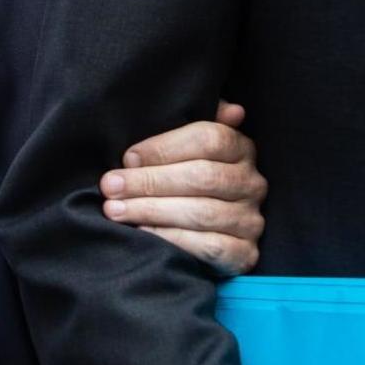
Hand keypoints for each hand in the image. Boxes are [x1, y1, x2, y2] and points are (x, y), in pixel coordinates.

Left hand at [99, 101, 266, 273]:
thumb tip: (233, 110)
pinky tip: (143, 232)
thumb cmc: (183, 178)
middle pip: (202, 177)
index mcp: (241, 149)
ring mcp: (251, 220)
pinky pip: (209, 247)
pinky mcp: (245, 254)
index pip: (210, 139)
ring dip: (152, 211)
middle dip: (149, 181)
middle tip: (111, 187)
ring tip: (116, 210)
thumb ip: (194, 121)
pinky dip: (172, 239)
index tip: (128, 157)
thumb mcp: (186, 146)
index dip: (165, 147)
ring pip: (202, 213)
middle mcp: (252, 183)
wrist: (198, 233)